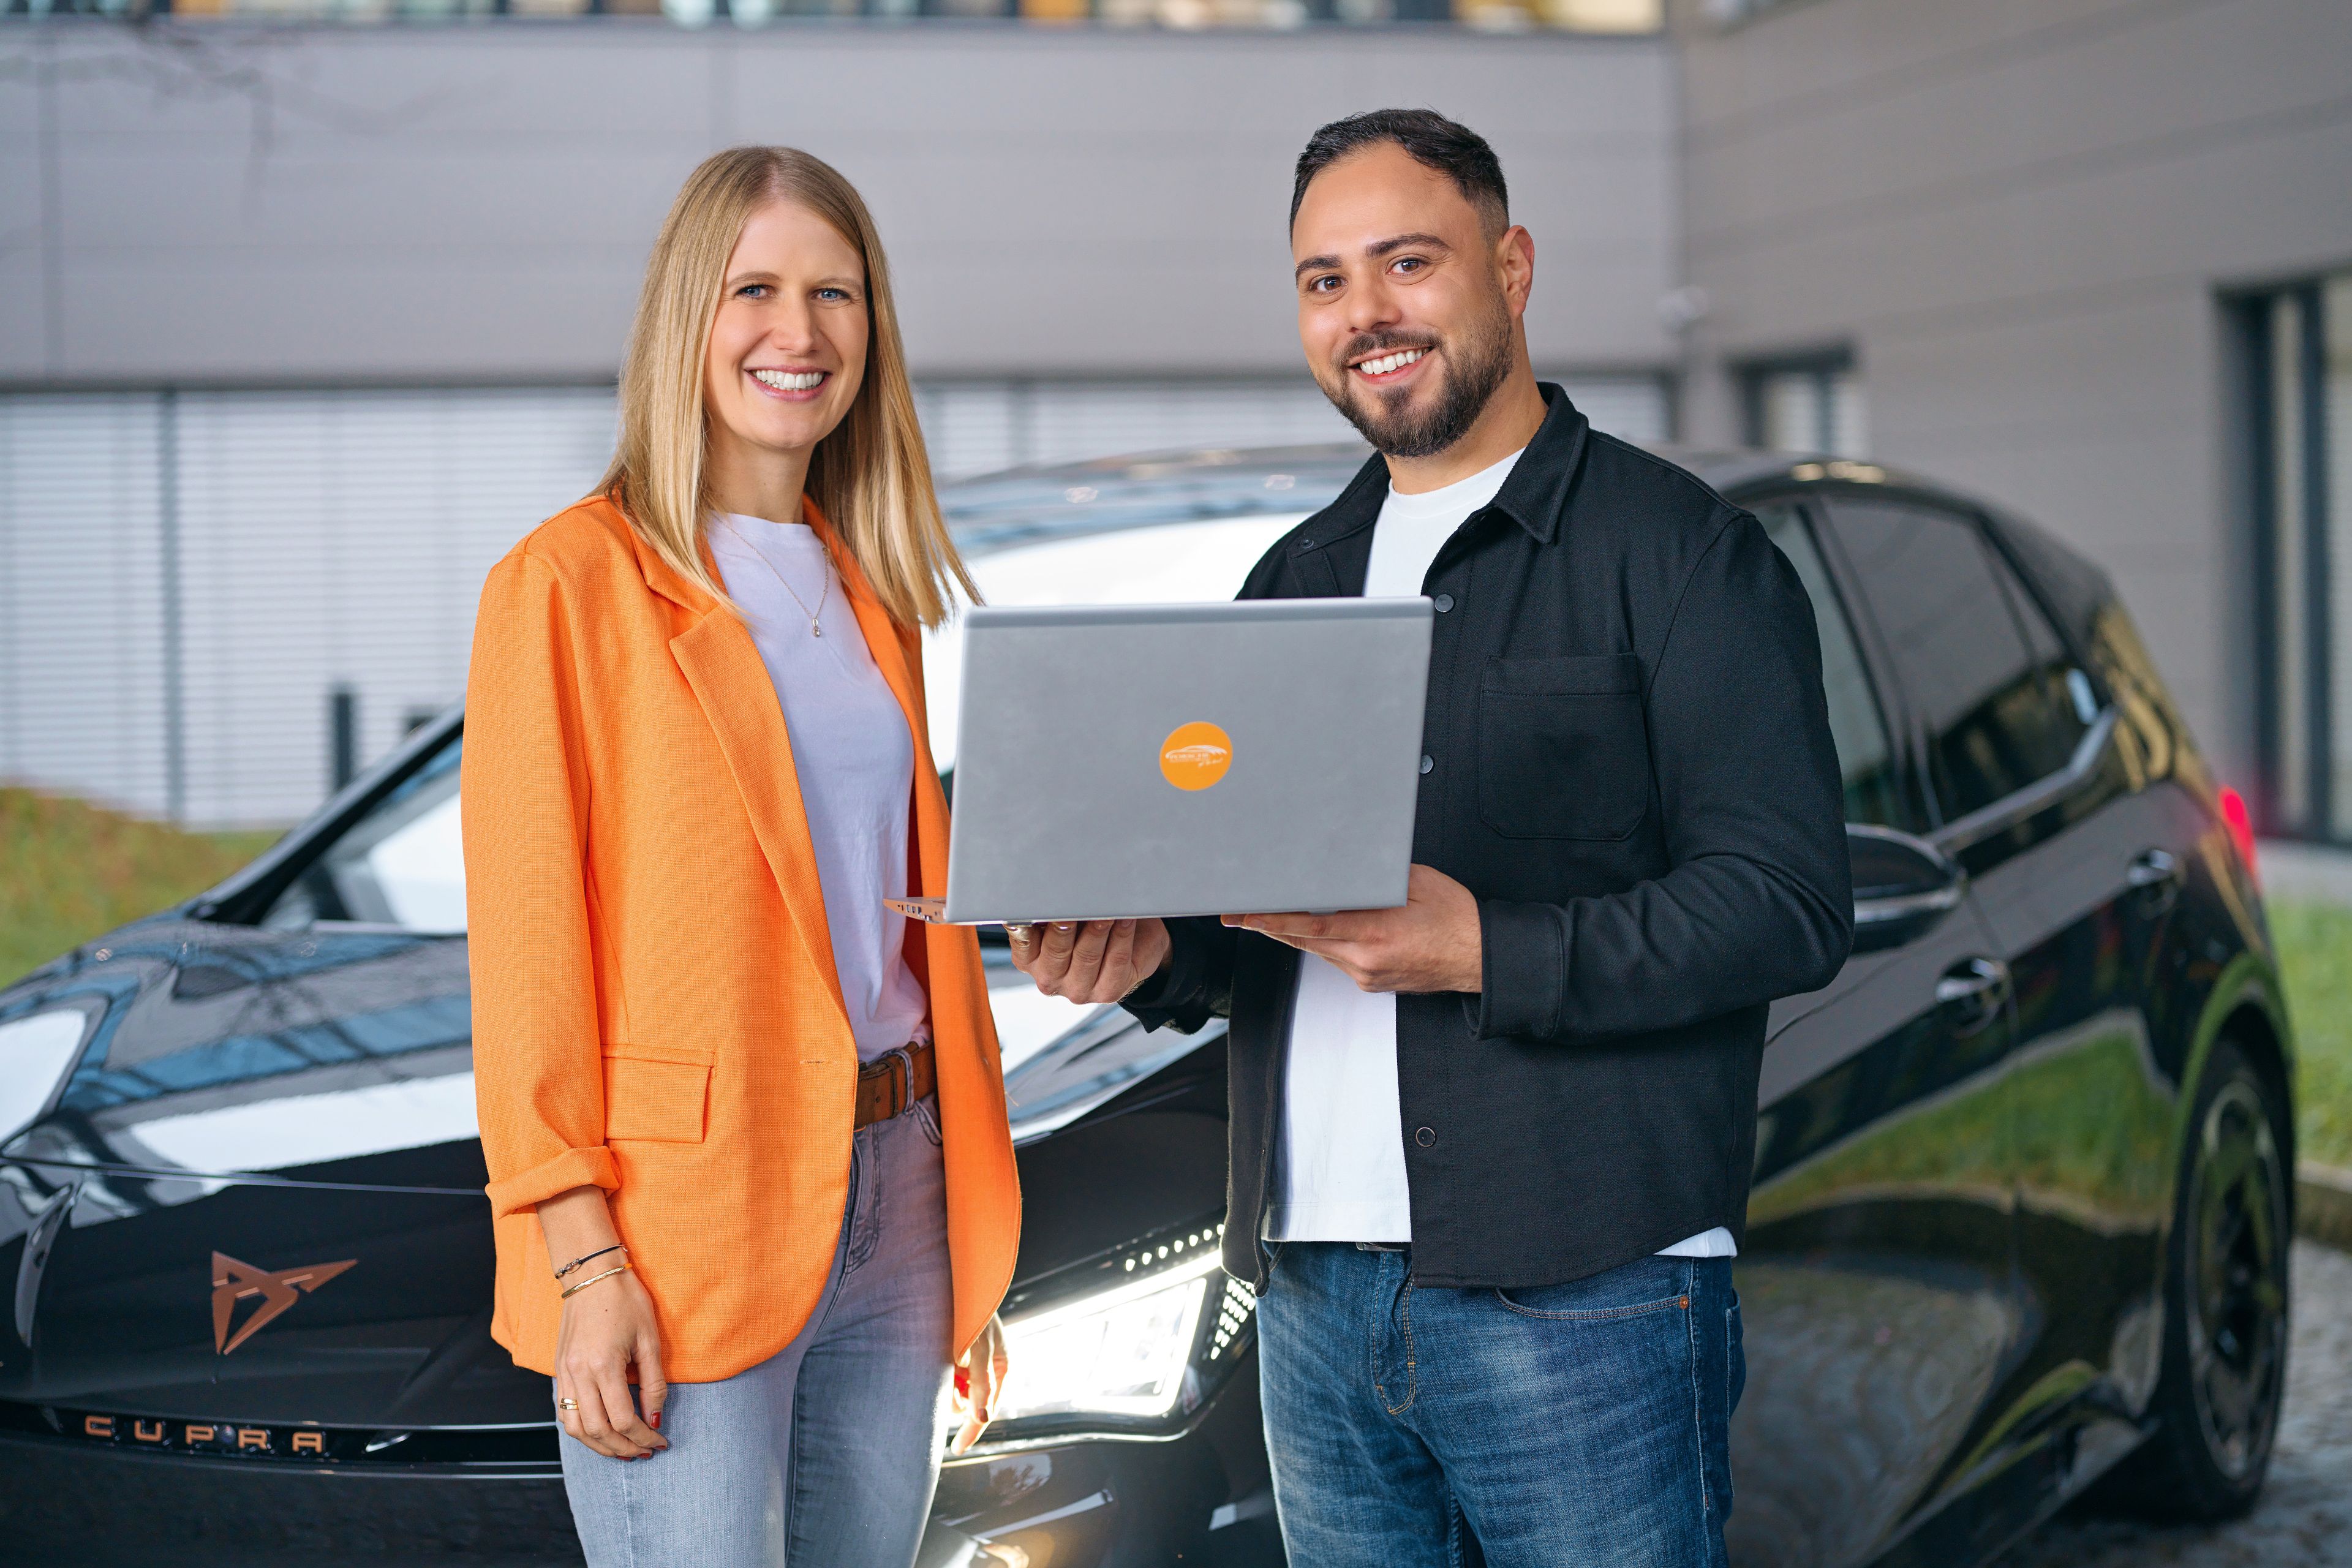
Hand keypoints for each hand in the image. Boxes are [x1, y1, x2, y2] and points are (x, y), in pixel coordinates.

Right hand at [555, 1265, 668, 1459]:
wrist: (591, 1274)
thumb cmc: (625, 1300)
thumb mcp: (650, 1339)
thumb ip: (653, 1383)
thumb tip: (655, 1418)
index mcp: (603, 1365)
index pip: (623, 1420)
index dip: (644, 1436)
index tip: (661, 1441)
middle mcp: (578, 1374)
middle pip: (598, 1431)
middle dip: (624, 1448)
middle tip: (645, 1452)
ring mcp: (564, 1373)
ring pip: (575, 1428)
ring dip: (599, 1446)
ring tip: (623, 1451)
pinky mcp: (558, 1370)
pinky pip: (563, 1412)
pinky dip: (581, 1430)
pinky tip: (600, 1433)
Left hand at [950, 1313, 1011, 1454]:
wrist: (957, 1282)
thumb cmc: (972, 1314)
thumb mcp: (979, 1350)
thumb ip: (981, 1385)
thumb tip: (981, 1419)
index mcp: (1003, 1368)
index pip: (987, 1409)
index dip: (973, 1430)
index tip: (957, 1449)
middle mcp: (987, 1368)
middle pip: (969, 1402)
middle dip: (956, 1399)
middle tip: (949, 1381)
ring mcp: (970, 1362)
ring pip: (955, 1391)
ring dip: (947, 1385)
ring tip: (945, 1359)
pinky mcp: (953, 1355)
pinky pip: (946, 1377)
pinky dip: (941, 1374)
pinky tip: (938, 1355)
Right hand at [1008, 918, 1170, 1004]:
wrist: (1128, 949)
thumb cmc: (1087, 927)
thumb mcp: (1061, 917)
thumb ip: (1050, 908)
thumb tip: (1048, 886)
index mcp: (1030, 959)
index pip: (1024, 941)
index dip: (1030, 924)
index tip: (1038, 907)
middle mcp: (1050, 978)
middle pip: (1056, 950)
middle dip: (1066, 925)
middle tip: (1074, 904)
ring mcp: (1078, 988)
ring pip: (1088, 955)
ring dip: (1097, 928)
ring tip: (1106, 908)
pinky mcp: (1109, 990)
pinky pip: (1116, 960)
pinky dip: (1121, 936)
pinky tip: (1125, 919)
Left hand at [1226, 864, 1482, 994]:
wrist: (1481, 957)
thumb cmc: (1456, 919)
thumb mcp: (1416, 882)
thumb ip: (1375, 874)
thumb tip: (1343, 866)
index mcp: (1375, 932)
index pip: (1310, 926)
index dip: (1273, 920)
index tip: (1247, 915)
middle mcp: (1365, 960)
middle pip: (1305, 941)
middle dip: (1273, 925)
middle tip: (1243, 912)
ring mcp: (1366, 975)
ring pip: (1318, 951)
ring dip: (1299, 933)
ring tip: (1278, 913)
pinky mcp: (1370, 982)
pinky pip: (1336, 959)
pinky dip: (1325, 942)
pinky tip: (1326, 927)